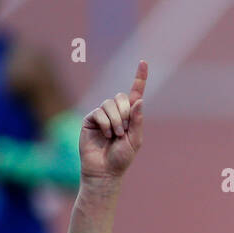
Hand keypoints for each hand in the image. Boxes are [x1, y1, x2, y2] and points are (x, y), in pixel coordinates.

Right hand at [80, 60, 146, 182]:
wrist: (104, 170)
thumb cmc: (121, 158)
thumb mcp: (135, 140)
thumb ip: (137, 121)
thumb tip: (139, 100)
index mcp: (130, 116)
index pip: (135, 93)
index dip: (139, 78)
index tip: (144, 62)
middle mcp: (116, 112)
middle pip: (121, 97)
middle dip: (124, 114)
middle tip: (123, 131)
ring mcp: (102, 115)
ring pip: (109, 104)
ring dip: (115, 121)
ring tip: (115, 135)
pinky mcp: (90, 119)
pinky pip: (99, 112)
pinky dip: (105, 124)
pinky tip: (105, 134)